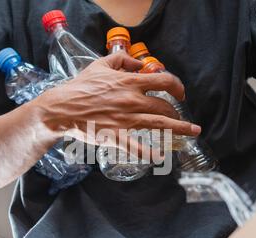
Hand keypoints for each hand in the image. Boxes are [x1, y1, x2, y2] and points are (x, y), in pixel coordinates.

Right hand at [36, 52, 200, 146]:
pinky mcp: (118, 136)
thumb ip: (123, 61)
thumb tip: (140, 64)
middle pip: (165, 106)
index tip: (180, 92)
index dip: (177, 86)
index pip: (164, 80)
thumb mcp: (101, 65)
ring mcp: (127, 120)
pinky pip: (138, 148)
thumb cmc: (80, 86)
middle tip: (181, 116)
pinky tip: (161, 157)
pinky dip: (150, 154)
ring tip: (193, 132)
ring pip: (161, 124)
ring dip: (180, 128)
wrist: (62, 109)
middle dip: (178, 111)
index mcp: (130, 82)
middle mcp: (133, 101)